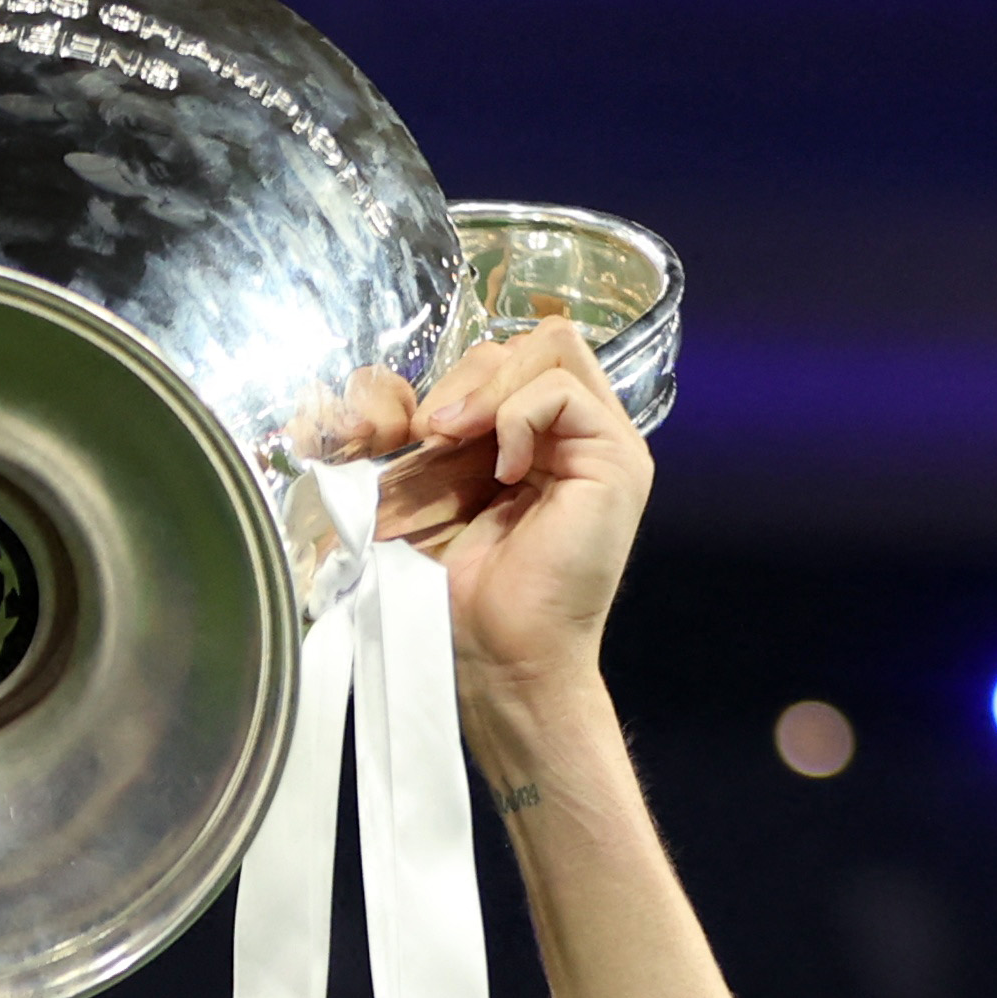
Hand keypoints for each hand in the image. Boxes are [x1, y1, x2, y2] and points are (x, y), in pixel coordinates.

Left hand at [322, 320, 649, 702]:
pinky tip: (501, 471)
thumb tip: (380, 390)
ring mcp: (601, 445)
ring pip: (554, 345)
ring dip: (488, 387)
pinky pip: (562, 390)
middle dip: (467, 373)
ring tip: (456, 440)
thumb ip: (416, 433)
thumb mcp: (416, 493)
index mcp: (531, 441)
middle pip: (530, 340)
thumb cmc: (458, 594)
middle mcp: (573, 436)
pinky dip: (516, 416)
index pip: (505, 356)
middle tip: (431, 433)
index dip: (454, 375)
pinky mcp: (617, 461)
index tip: (413, 430)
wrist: (498, 657)